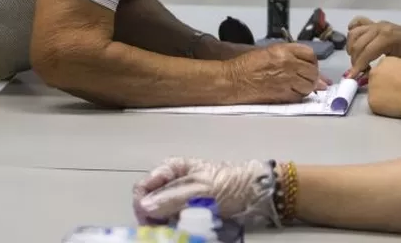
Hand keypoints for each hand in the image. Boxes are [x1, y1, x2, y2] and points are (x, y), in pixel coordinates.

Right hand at [133, 158, 278, 225]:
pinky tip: (185, 232)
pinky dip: (178, 229)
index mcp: (173, 169)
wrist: (257, 194)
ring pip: (162, 216)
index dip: (142, 202)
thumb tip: (144, 206)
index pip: (144, 186)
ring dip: (167, 225)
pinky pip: (176, 223)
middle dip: (154, 217)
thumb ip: (172, 197)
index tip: (149, 218)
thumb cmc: (231, 183)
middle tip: (164, 228)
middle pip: (151, 204)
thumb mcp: (201, 189)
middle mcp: (174, 183)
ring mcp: (182, 200)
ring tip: (178, 230)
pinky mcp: (192, 214)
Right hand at [225, 44, 322, 103]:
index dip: (312, 61)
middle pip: (312, 71)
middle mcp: (288, 64)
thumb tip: (305, 63)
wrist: (234, 80)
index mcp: (284, 51)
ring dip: (307, 86)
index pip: (310, 54)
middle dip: (312, 75)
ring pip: (309, 85)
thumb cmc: (248, 65)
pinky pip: (300, 96)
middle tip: (306, 77)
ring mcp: (286, 80)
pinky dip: (300, 94)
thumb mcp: (270, 52)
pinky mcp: (282, 94)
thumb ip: (291, 56)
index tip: (309, 65)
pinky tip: (292, 91)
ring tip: (299, 85)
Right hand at [346, 17, 400, 77]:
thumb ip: (381, 68)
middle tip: (357, 71)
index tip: (351, 78)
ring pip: (355, 33)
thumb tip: (363, 76)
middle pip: (358, 44)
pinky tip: (353, 40)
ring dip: (351, 46)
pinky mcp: (378, 23)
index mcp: (386, 38)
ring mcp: (378, 24)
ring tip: (355, 59)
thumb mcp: (400, 64)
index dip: (357, 66)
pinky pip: (360, 22)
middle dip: (354, 59)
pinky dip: (353, 29)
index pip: (365, 53)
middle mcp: (379, 28)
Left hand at [367, 56, 400, 118]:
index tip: (397, 83)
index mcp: (385, 61)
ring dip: (381, 97)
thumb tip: (392, 79)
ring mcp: (371, 87)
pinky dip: (382, 108)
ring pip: (374, 93)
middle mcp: (374, 71)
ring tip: (396, 100)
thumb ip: (395, 70)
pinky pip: (375, 105)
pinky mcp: (372, 102)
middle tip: (396, 93)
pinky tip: (394, 107)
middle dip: (382, 86)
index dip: (389, 78)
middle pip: (374, 80)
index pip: (381, 70)